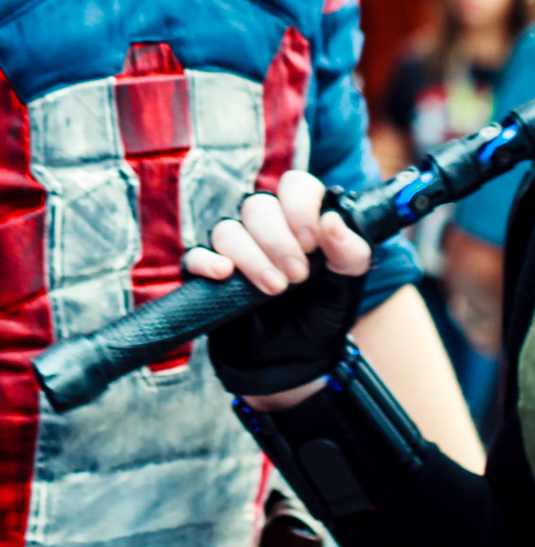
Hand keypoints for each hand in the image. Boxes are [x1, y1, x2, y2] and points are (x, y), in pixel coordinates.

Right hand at [185, 170, 371, 403]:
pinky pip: (196, 256)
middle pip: (257, 206)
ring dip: (252, 258)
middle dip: (279, 242)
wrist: (298, 361)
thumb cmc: (322, 314)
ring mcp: (235, 251)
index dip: (300, 207)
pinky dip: (207, 261)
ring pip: (228, 230)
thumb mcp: (348, 284)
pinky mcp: (209, 277)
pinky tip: (225, 274)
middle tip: (298, 277)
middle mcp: (265, 228)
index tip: (312, 242)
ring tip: (275, 289)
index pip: (294, 185)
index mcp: (299, 218)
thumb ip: (351, 252)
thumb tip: (333, 221)